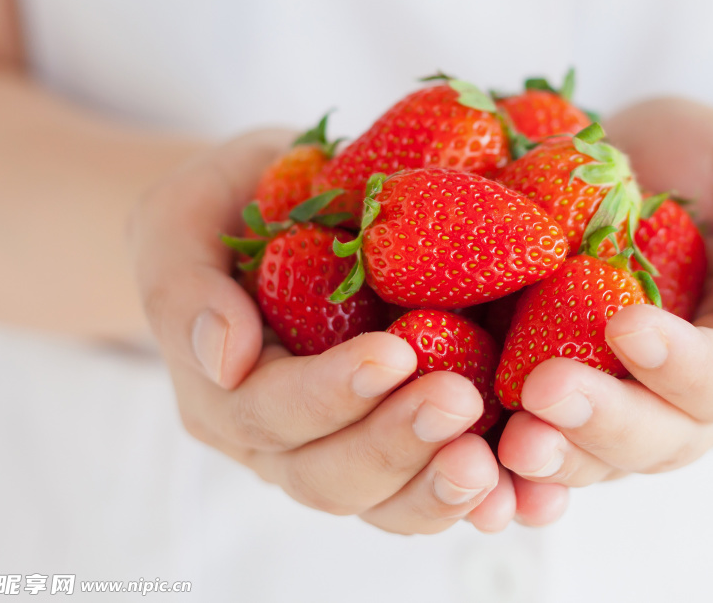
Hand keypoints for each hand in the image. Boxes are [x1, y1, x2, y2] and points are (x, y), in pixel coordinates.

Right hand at [128, 129, 567, 532]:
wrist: (278, 216)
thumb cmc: (226, 211)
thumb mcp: (182, 221)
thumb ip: (187, 285)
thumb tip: (226, 355)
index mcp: (226, 393)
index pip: (270, 413)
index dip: (330, 393)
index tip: (395, 353)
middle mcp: (284, 442)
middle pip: (332, 475)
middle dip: (396, 444)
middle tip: (459, 401)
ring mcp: (346, 448)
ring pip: (388, 501)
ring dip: (441, 488)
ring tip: (495, 462)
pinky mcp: (404, 441)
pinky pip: (436, 486)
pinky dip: (485, 494)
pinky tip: (530, 488)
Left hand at [496, 98, 712, 485]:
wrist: (656, 179)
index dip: (677, 361)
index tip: (626, 325)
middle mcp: (688, 402)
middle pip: (655, 437)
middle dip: (601, 421)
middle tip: (546, 394)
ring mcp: (624, 410)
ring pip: (594, 458)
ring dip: (552, 459)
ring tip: (509, 446)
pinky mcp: (564, 404)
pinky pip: (542, 446)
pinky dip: (510, 470)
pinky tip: (475, 467)